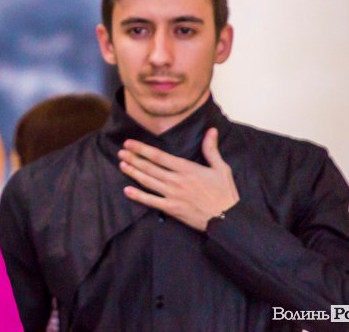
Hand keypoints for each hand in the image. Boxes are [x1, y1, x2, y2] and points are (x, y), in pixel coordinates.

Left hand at [117, 127, 238, 230]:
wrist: (227, 219)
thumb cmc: (225, 193)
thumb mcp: (221, 168)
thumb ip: (211, 149)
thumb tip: (211, 130)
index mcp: (186, 169)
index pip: (158, 156)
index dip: (141, 148)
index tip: (129, 143)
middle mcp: (176, 180)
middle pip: (149, 167)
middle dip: (133, 158)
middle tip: (121, 152)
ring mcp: (172, 195)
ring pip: (148, 181)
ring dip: (133, 172)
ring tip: (122, 164)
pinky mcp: (172, 209)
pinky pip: (151, 201)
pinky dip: (138, 196)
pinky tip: (127, 190)